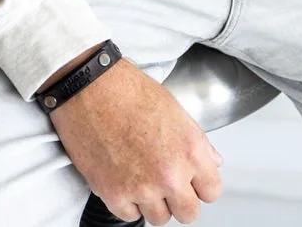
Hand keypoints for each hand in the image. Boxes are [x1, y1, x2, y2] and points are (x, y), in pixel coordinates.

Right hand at [49, 54, 223, 224]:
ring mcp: (142, 188)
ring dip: (154, 202)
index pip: (212, 192)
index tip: (194, 181)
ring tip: (144, 175)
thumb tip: (212, 162)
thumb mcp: (174, 109)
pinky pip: (130, 216)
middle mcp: (169, 174)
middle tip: (169, 182)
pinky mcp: (114, 195)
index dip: (202, 185)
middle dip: (181, 199)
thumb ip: (197, 142)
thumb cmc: (129, 91)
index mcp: (190, 150)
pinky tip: (125, 177)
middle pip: (189, 213)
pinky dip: (128, 202)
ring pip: (160, 218)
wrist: (90, 88)